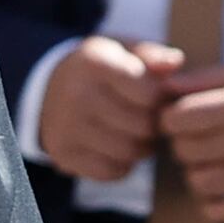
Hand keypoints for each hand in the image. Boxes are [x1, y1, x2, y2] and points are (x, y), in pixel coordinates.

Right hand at [36, 38, 182, 185]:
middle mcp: (76, 93)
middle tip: (148, 118)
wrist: (48, 89)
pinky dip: (122, 164)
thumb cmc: (100, 70)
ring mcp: (66, 126)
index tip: (154, 95)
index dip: (160, 98)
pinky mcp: (63, 154)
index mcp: (94, 62)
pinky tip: (117, 147)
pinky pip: (112, 171)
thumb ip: (152, 55)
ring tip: (136, 133)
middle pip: (143, 126)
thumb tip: (175, 62)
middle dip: (153, 125)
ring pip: (129, 152)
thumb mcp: (122, 50)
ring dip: (141, 147)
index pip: (149, 93)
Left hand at [159, 67, 223, 222]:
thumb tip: (163, 86)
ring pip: (198, 182)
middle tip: (197, 138)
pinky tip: (219, 188)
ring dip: (195, 172)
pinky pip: (220, 212)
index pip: (177, 119)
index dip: (171, 118)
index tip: (181, 117)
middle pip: (184, 151)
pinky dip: (210, 204)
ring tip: (209, 161)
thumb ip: (203, 79)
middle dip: (183, 143)